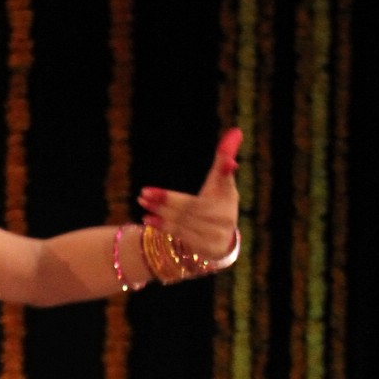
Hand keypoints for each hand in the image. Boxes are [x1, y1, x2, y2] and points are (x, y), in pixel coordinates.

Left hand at [138, 129, 240, 271]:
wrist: (219, 240)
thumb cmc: (218, 203)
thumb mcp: (219, 182)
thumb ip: (223, 159)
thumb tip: (235, 131)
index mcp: (229, 196)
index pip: (227, 182)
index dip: (226, 173)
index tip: (229, 163)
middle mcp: (225, 216)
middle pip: (193, 206)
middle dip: (168, 199)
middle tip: (145, 192)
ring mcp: (216, 234)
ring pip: (183, 221)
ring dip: (161, 212)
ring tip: (143, 201)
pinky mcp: (204, 248)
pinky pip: (180, 235)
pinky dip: (163, 227)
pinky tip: (148, 219)